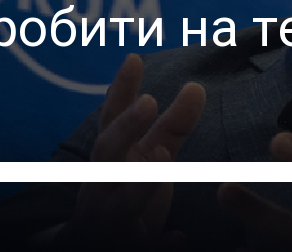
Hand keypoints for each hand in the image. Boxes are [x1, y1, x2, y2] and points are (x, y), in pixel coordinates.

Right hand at [57, 54, 205, 249]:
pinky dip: (160, 243)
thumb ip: (171, 127)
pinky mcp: (124, 245)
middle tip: (149, 101)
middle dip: (126, 128)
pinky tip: (179, 237)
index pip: (110, 119)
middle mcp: (101, 184)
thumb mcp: (145, 158)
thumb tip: (197, 87)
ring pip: (122, 201)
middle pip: (107, 153)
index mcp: (108, 158)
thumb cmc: (124, 192)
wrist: (94, 242)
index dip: (120, 90)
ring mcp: (109, 218)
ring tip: (163, 158)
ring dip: (141, 181)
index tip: (134, 58)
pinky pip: (144, 246)